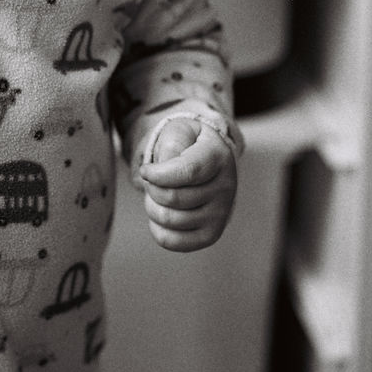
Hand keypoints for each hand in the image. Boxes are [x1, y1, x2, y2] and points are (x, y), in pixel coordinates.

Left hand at [137, 117, 237, 252]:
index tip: (145, 170)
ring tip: (158, 193)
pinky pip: (172, 241)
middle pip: (172, 198)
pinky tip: (160, 212)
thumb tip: (163, 171)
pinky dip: (156, 227)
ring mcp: (221, 214)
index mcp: (218, 157)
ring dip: (152, 205)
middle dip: (151, 188)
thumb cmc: (186, 144)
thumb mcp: (179, 131)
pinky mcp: (211, 235)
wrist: (204, 162)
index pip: (187, 172)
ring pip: (169, 219)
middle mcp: (225, 187)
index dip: (158, 174)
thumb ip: (172, 144)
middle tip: (152, 180)